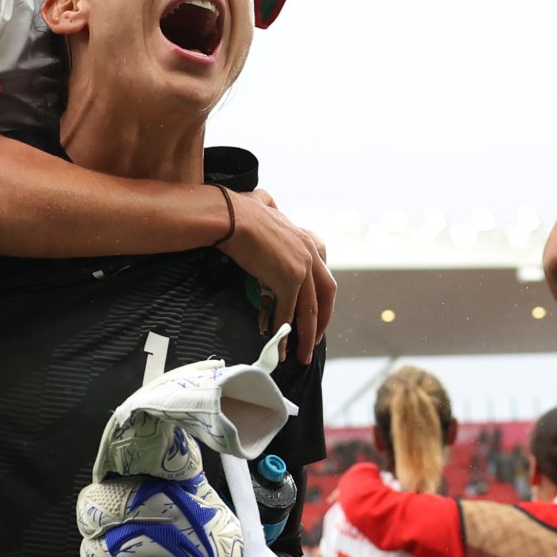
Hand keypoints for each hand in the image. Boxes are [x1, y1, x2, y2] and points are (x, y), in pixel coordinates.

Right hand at [222, 191, 336, 363]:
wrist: (231, 217)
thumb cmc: (240, 211)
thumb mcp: (265, 205)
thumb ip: (271, 206)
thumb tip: (266, 200)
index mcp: (308, 242)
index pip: (324, 278)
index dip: (323, 302)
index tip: (317, 318)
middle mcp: (310, 255)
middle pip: (325, 297)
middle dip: (320, 323)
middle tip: (312, 342)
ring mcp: (302, 268)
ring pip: (309, 311)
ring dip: (305, 336)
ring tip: (300, 356)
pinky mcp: (288, 280)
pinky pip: (287, 313)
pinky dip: (283, 332)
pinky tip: (279, 347)